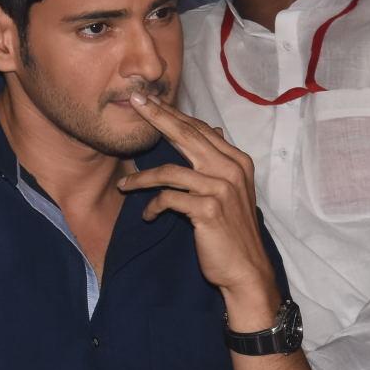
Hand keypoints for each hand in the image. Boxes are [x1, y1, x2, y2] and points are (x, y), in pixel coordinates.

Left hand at [114, 93, 279, 323]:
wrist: (245, 269)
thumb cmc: (231, 231)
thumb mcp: (229, 191)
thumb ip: (217, 162)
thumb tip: (212, 130)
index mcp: (237, 161)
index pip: (199, 129)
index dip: (172, 113)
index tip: (148, 99)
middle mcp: (231, 169)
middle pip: (186, 135)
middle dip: (157, 117)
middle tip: (133, 102)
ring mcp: (221, 189)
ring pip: (169, 171)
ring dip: (141, 179)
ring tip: (124, 186)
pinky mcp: (208, 210)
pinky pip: (168, 199)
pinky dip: (153, 206)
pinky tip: (147, 215)